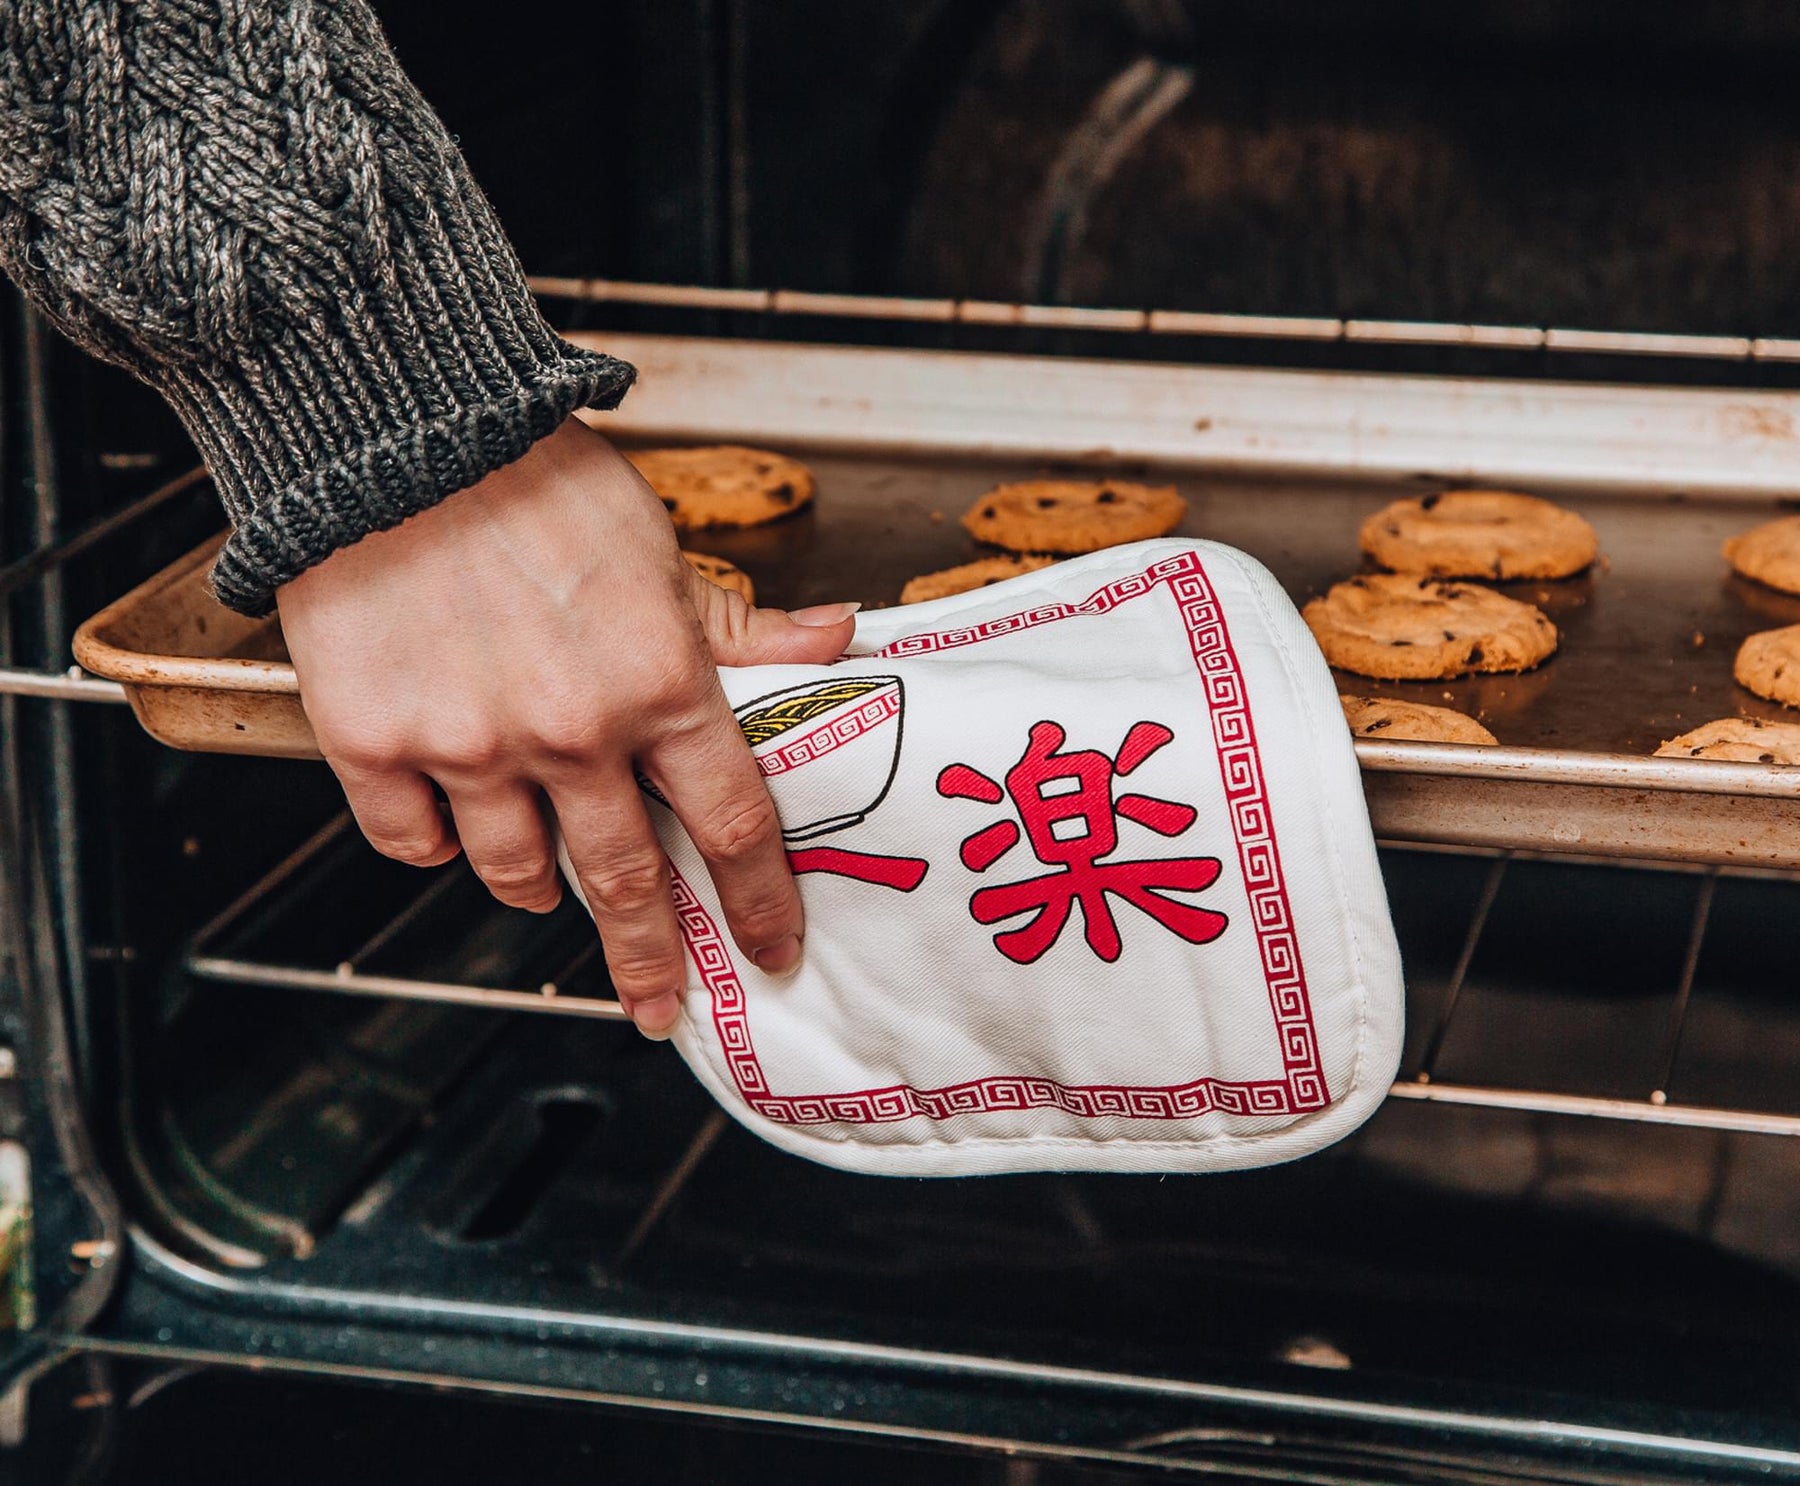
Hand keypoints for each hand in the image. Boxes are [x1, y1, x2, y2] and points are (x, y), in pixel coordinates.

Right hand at [276, 418, 857, 1038]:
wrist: (395, 431)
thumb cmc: (532, 481)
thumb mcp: (661, 550)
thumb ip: (742, 624)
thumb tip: (837, 641)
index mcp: (660, 683)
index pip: (732, 825)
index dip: (757, 901)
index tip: (769, 949)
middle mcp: (572, 733)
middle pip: (628, 882)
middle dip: (652, 957)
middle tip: (659, 1003)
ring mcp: (470, 747)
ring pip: (515, 872)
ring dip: (538, 884)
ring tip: (542, 873)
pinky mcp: (375, 743)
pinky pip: (412, 842)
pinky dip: (434, 841)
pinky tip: (449, 816)